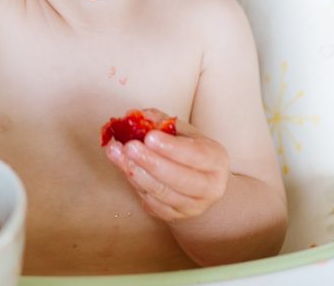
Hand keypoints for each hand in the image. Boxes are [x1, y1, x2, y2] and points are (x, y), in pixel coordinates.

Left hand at [105, 108, 230, 221]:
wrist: (197, 182)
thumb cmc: (189, 151)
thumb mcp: (183, 132)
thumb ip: (162, 122)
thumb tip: (139, 115)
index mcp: (216, 160)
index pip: (196, 154)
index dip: (172, 147)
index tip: (149, 137)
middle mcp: (210, 187)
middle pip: (179, 179)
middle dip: (151, 163)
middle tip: (129, 147)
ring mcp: (193, 206)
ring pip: (162, 193)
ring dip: (136, 174)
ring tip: (117, 154)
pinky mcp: (175, 217)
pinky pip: (152, 204)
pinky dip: (136, 185)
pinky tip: (125, 169)